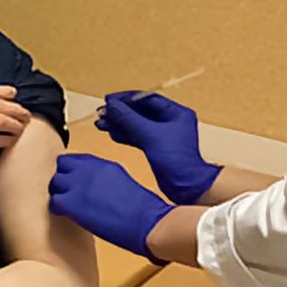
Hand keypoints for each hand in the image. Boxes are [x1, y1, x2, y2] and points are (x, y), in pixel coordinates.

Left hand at [49, 154, 172, 263]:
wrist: (146, 221)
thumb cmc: (142, 207)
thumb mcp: (122, 181)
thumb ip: (104, 179)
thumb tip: (94, 188)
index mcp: (102, 164)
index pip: (76, 159)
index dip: (72, 170)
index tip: (73, 180)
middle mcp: (88, 170)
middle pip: (61, 166)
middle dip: (62, 178)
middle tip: (66, 192)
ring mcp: (78, 185)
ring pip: (54, 182)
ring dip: (58, 193)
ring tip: (66, 205)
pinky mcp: (72, 204)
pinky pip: (54, 202)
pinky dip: (57, 209)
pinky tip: (67, 215)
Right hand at [98, 93, 221, 205]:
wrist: (185, 187)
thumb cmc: (176, 160)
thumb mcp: (150, 135)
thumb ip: (129, 119)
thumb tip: (111, 105)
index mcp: (176, 113)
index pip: (148, 99)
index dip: (127, 98)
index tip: (109, 100)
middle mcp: (171, 122)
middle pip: (141, 111)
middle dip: (121, 112)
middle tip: (102, 112)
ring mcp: (163, 136)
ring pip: (137, 124)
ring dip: (119, 124)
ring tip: (100, 123)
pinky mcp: (156, 148)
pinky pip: (137, 136)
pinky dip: (124, 135)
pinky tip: (111, 133)